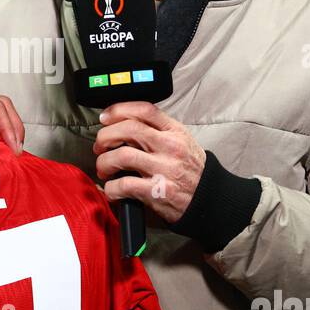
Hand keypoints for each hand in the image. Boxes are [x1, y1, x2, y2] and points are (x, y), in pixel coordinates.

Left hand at [93, 101, 205, 223]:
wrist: (209, 199)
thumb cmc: (191, 170)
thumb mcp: (182, 141)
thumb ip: (158, 130)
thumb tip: (123, 124)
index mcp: (174, 131)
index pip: (145, 109)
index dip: (119, 109)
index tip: (105, 117)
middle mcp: (170, 147)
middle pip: (128, 129)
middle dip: (106, 136)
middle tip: (100, 147)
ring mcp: (164, 169)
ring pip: (122, 156)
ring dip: (104, 163)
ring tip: (104, 169)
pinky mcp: (158, 192)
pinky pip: (124, 185)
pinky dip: (111, 188)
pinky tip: (112, 190)